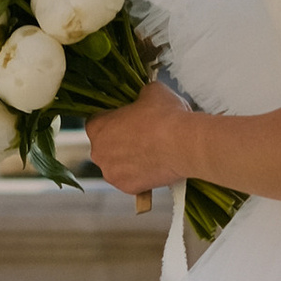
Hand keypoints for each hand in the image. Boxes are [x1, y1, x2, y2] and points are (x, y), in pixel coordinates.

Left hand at [87, 81, 197, 201]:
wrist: (184, 144)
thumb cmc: (165, 116)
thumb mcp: (152, 92)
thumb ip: (140, 97)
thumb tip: (143, 99)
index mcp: (97, 127)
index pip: (97, 121)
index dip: (114, 119)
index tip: (128, 119)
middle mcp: (98, 152)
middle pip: (105, 146)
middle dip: (120, 141)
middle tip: (142, 136)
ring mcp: (111, 173)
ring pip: (117, 165)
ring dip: (129, 159)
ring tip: (152, 152)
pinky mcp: (127, 188)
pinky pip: (131, 179)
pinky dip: (140, 175)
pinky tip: (156, 165)